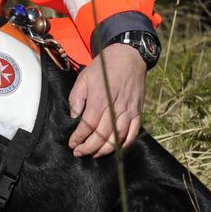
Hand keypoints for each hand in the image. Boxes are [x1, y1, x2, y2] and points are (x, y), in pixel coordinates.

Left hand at [68, 43, 146, 157]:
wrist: (128, 57)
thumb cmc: (103, 67)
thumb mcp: (84, 77)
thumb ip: (76, 98)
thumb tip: (74, 116)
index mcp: (99, 98)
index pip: (88, 125)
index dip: (79, 137)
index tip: (72, 144)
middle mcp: (115, 107)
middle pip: (102, 135)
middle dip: (89, 147)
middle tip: (79, 153)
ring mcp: (128, 110)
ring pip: (117, 137)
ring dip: (105, 149)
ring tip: (94, 154)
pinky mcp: (137, 112)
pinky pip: (133, 133)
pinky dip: (125, 144)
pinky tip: (116, 149)